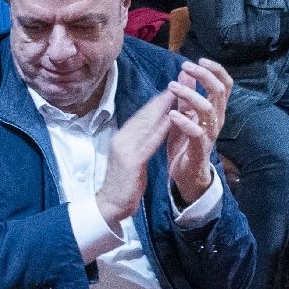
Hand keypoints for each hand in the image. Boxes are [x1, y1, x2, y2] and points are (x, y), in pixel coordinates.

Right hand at [93, 89, 175, 230]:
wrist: (110, 205)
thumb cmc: (123, 183)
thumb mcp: (131, 157)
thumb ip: (139, 141)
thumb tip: (152, 127)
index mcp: (121, 138)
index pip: (141, 116)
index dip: (156, 102)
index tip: (172, 88)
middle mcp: (121, 139)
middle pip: (143, 116)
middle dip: (161, 99)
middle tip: (177, 84)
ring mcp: (124, 149)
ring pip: (146, 125)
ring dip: (162, 109)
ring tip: (177, 94)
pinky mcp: (131, 161)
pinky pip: (148, 142)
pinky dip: (160, 130)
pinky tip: (170, 120)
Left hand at [164, 58, 229, 201]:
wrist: (186, 174)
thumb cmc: (185, 142)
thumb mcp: (184, 114)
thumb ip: (186, 95)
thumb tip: (184, 72)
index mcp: (214, 110)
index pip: (224, 84)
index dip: (215, 70)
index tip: (199, 59)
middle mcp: (216, 119)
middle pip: (219, 91)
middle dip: (204, 76)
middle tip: (186, 66)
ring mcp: (210, 134)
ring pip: (208, 109)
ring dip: (190, 95)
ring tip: (172, 87)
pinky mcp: (200, 148)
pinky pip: (197, 132)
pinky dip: (184, 121)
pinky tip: (172, 114)